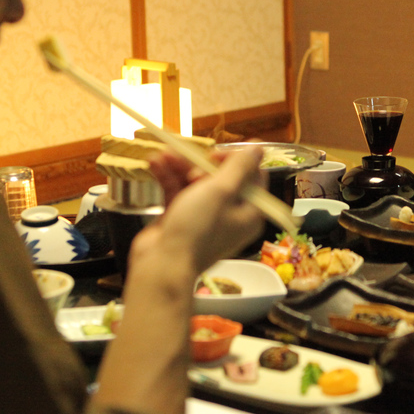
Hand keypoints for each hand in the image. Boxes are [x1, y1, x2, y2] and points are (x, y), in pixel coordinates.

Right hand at [140, 146, 265, 272]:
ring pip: (196, 182)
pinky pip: (178, 192)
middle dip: (202, 164)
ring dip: (179, 166)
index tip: (215, 155)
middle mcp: (231, 215)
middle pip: (222, 177)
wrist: (162, 264)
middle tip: (191, 170)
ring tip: (163, 154)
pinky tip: (154, 163)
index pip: (252, 177)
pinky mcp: (182, 218)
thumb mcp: (221, 191)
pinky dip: (168, 177)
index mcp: (250, 213)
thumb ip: (240, 167)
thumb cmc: (197, 227)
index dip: (236, 160)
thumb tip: (259, 148)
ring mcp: (205, 217)